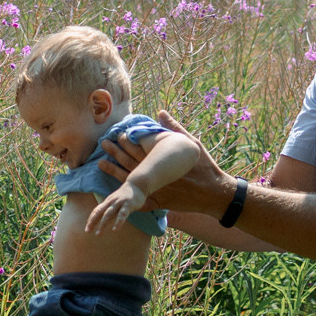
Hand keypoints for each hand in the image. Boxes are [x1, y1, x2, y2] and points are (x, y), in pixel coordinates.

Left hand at [86, 185, 142, 233]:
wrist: (137, 184)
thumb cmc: (126, 196)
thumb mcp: (116, 203)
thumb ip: (110, 211)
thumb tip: (104, 222)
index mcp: (108, 202)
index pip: (96, 211)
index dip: (91, 219)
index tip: (87, 229)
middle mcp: (111, 202)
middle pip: (99, 212)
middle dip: (92, 222)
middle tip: (87, 231)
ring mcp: (119, 202)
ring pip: (108, 214)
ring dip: (102, 224)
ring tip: (98, 234)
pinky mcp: (128, 204)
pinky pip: (122, 214)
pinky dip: (118, 222)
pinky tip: (114, 229)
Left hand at [98, 110, 228, 212]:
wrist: (214, 193)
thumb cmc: (205, 167)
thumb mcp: (192, 144)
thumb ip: (174, 128)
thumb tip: (160, 113)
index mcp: (164, 158)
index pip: (140, 147)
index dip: (127, 141)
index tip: (118, 134)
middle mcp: (157, 173)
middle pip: (131, 160)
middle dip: (116, 152)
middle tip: (104, 144)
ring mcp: (157, 189)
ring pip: (130, 179)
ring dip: (114, 171)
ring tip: (101, 163)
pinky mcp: (159, 202)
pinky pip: (139, 202)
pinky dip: (126, 198)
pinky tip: (114, 193)